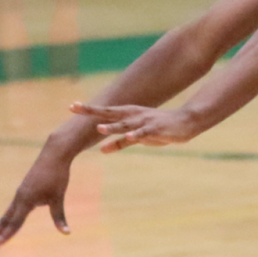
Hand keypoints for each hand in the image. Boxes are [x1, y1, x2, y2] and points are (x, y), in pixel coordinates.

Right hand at [0, 147, 73, 249]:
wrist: (54, 154)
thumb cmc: (57, 175)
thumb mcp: (59, 197)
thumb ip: (59, 217)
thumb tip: (67, 234)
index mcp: (26, 200)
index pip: (14, 223)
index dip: (5, 236)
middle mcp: (19, 198)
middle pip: (4, 221)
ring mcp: (20, 194)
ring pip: (7, 215)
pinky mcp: (23, 190)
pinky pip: (13, 208)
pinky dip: (7, 219)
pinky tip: (6, 225)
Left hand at [70, 101, 201, 152]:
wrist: (185, 122)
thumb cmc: (159, 129)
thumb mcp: (137, 138)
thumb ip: (119, 143)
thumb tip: (101, 150)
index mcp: (128, 115)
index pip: (105, 111)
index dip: (88, 109)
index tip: (71, 106)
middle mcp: (133, 115)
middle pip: (109, 113)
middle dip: (92, 111)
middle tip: (74, 108)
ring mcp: (144, 122)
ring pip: (125, 125)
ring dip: (113, 126)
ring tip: (100, 128)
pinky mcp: (155, 130)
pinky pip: (144, 134)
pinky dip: (136, 135)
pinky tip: (130, 137)